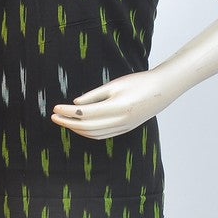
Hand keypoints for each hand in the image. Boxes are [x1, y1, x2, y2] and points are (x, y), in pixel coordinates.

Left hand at [50, 68, 171, 139]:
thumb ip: (94, 95)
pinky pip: (102, 135)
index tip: (55, 108)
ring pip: (94, 134)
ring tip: (64, 121)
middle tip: (54, 117)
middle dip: (68, 123)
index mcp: (116, 107)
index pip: (85, 114)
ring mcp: (123, 127)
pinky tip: (79, 126)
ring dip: (76, 130)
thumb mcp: (115, 84)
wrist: (163, 89)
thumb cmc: (139, 82)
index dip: (68, 112)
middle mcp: (119, 121)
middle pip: (87, 127)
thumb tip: (76, 104)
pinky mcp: (125, 129)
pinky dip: (88, 133)